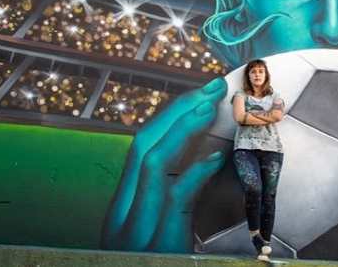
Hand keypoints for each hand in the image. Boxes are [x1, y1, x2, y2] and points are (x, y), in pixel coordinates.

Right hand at [100, 77, 226, 251]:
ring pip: (152, 161)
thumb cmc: (155, 260)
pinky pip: (173, 199)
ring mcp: (133, 228)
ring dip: (184, 128)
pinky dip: (195, 173)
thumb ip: (174, 196)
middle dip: (178, 110)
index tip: (197, 96)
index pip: (141, 147)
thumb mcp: (158, 230)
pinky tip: (215, 158)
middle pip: (144, 144)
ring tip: (211, 106)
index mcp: (122, 207)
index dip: (170, 116)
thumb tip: (203, 159)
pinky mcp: (154, 244)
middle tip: (209, 88)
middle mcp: (121, 213)